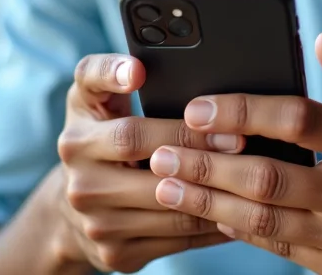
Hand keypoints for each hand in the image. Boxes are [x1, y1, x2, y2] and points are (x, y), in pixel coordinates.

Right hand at [53, 53, 246, 272]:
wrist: (70, 210)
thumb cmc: (96, 136)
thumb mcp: (88, 99)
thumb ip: (104, 71)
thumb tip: (136, 68)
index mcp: (76, 141)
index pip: (129, 132)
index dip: (168, 124)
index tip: (205, 114)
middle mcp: (81, 185)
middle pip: (157, 169)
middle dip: (204, 155)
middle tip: (242, 142)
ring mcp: (98, 225)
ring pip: (172, 210)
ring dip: (216, 194)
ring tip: (251, 176)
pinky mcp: (117, 254)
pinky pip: (178, 240)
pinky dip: (212, 225)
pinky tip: (239, 209)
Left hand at [147, 33, 321, 274]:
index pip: (301, 120)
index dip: (244, 110)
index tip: (200, 106)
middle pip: (269, 175)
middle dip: (207, 161)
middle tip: (160, 148)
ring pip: (262, 217)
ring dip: (207, 198)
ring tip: (165, 181)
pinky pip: (274, 245)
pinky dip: (235, 226)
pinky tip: (204, 208)